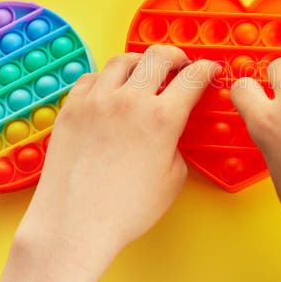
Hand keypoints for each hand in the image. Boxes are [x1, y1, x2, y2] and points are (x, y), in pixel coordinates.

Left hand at [0, 46, 218, 281]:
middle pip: (159, 56)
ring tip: (145, 71)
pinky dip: (107, 77)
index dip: (206, 69)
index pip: (193, 77)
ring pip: (123, 60)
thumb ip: (176, 145)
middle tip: (180, 64)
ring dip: (141, 61)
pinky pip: (92, 77)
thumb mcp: (173, 179)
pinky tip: (111, 88)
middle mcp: (130, 101)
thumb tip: (170, 132)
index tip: (209, 69)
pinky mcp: (71, 109)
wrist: (75, 224)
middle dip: (176, 56)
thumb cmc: (126, 211)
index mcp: (163, 118)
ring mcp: (97, 101)